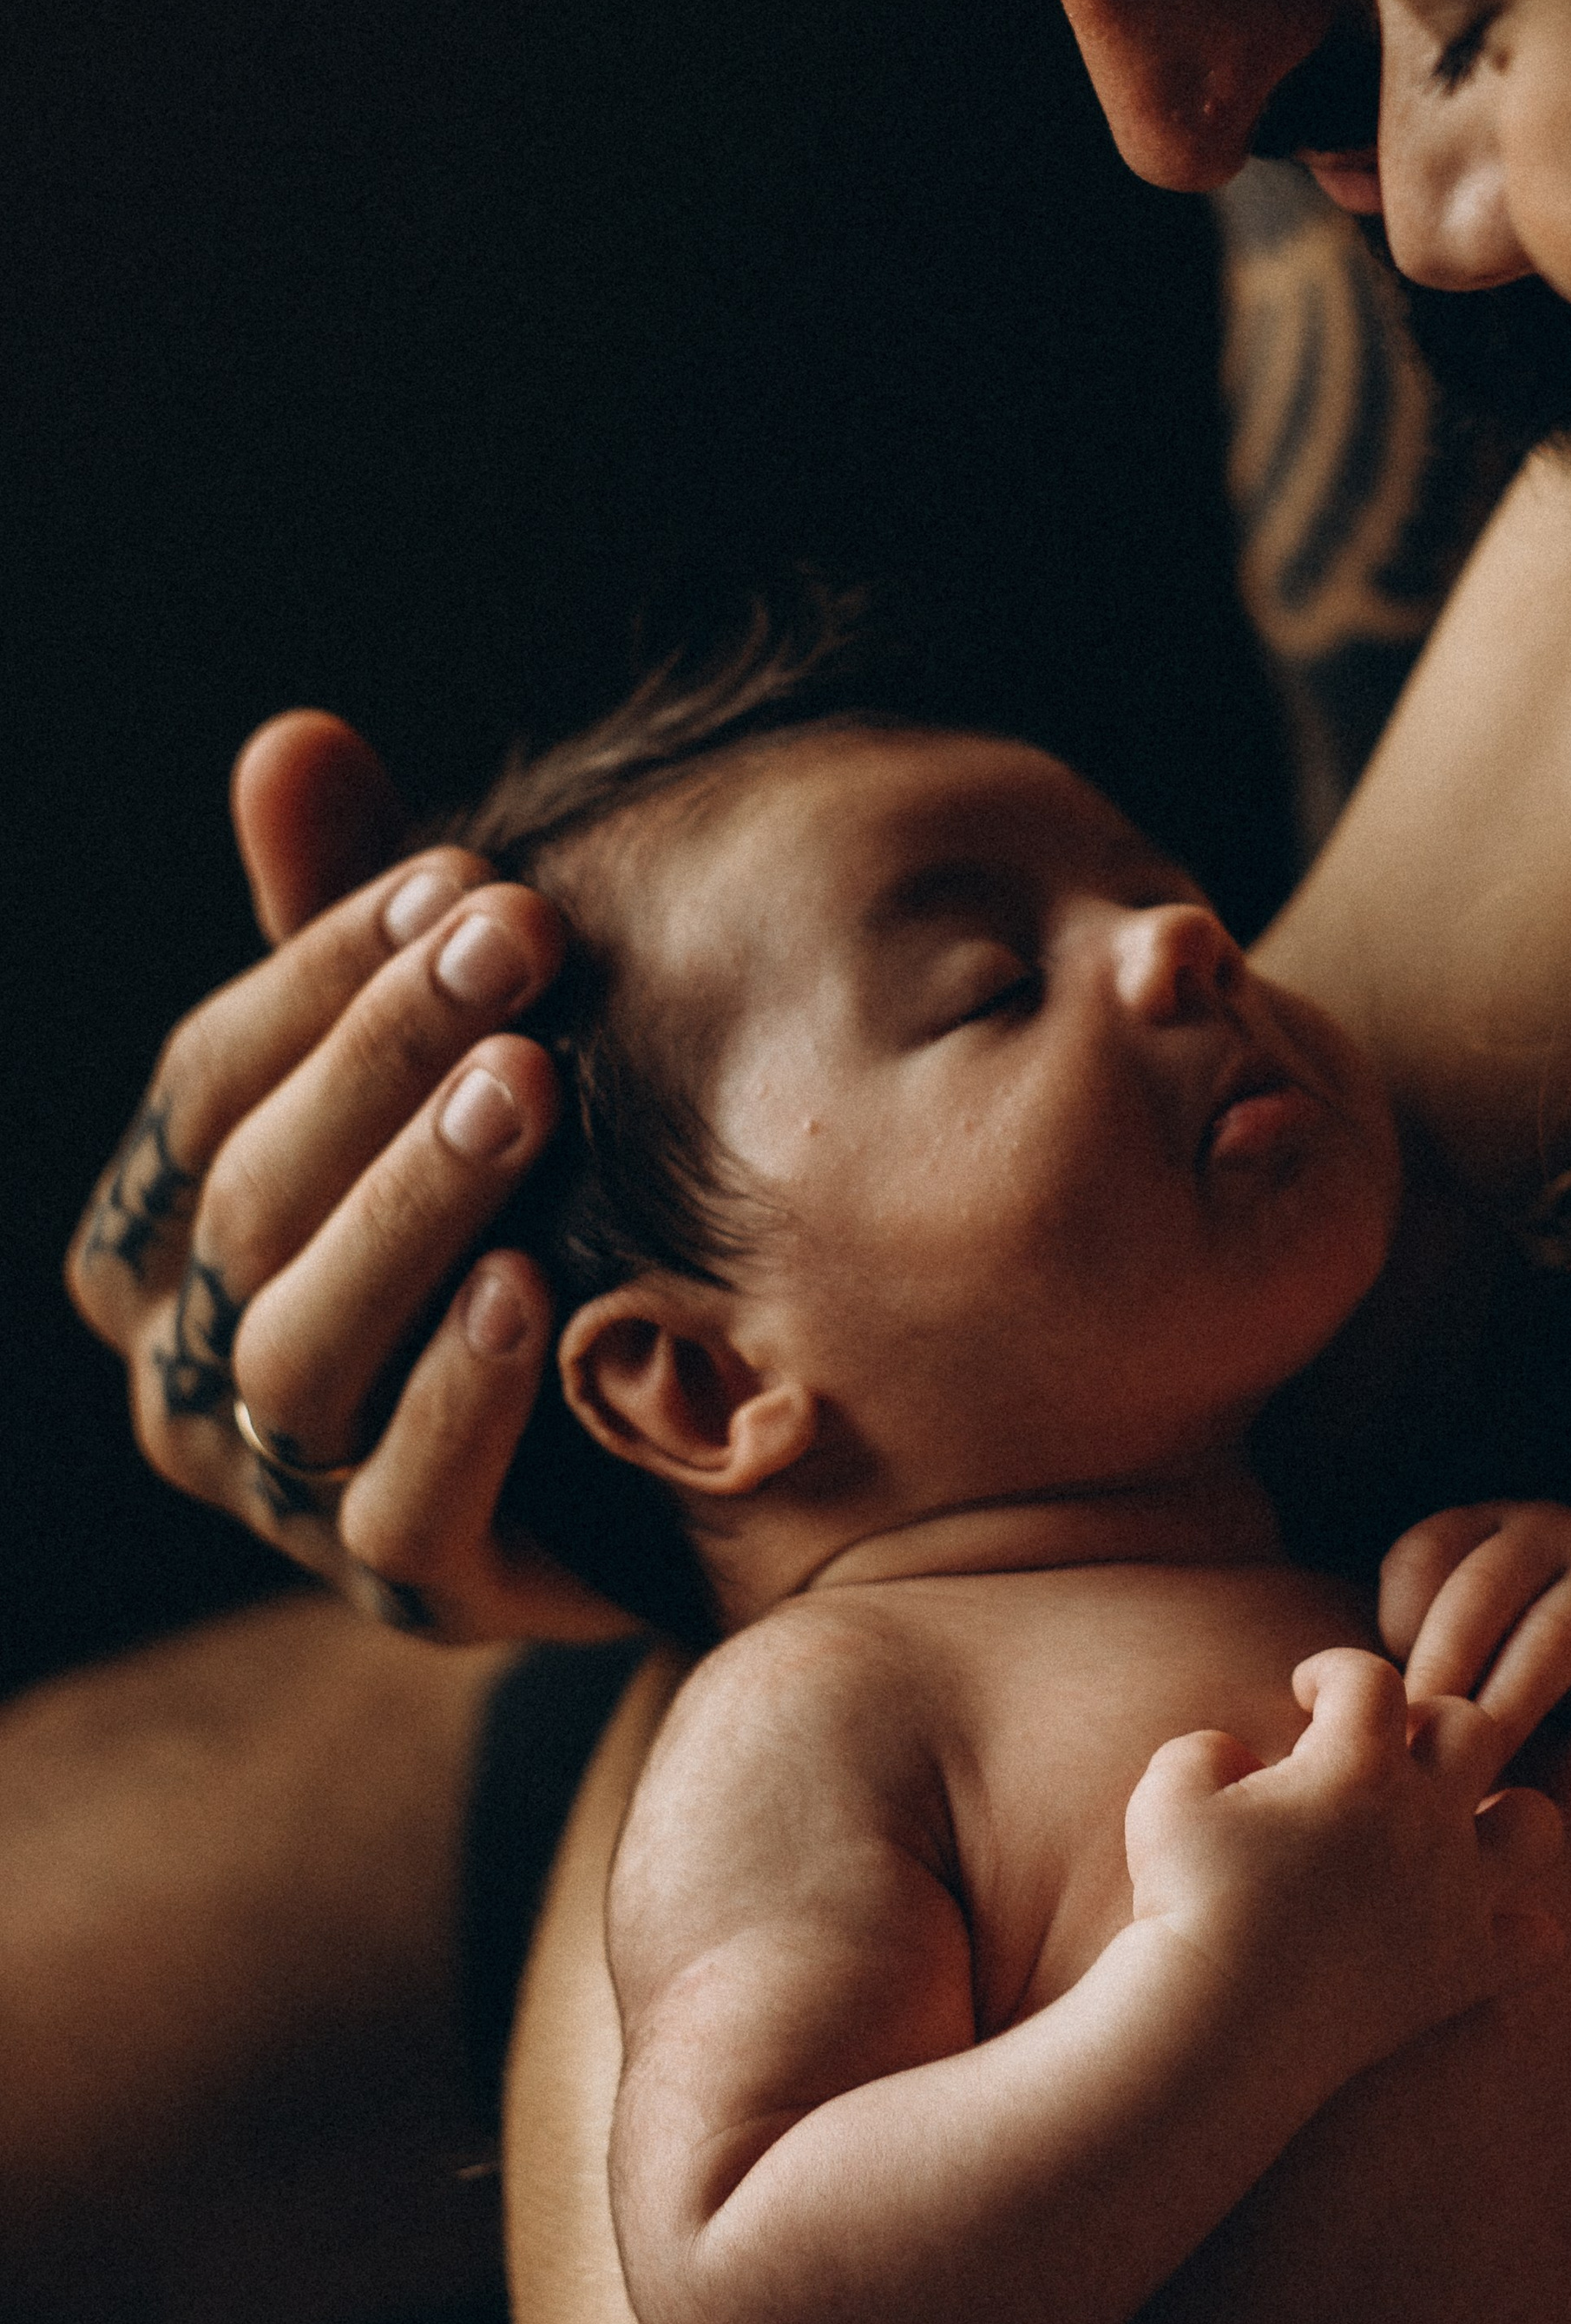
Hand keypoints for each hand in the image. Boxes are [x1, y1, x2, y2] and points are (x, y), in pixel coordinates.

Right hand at [67, 711, 633, 1640]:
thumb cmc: (515, 1207)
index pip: (207, 1078)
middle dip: (387, 1053)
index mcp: (162, 1225)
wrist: (656, 1439)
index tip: (464, 873)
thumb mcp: (439, 1062)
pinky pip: (404, 1510)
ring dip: (415, 1204)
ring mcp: (288, 1491)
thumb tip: (292, 738)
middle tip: (522, 936)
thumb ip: (358, 930)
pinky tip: (534, 1295)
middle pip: (256, 1196)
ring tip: (528, 1085)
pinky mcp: (416, 1585)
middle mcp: (190, 1364)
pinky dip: (458, 1403)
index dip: (325, 968)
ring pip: (306, 1346)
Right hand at [1123, 1647, 1562, 2086]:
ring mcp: (1456, 1897)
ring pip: (1536, 1823)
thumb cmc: (1187, 1899)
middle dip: (1425, 1727)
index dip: (1335, 1672)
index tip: (1306, 1696)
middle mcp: (1426, 1819)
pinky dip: (1516, 1929)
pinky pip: (1539, 1942)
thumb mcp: (1168, 1791)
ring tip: (1452, 1829)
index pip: (1370, 1676)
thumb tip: (1239, 1759)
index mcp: (1359, 1763)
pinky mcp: (1464, 1973)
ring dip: (1501, 1815)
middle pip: (1472, 1728)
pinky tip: (1468, 1925)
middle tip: (1377, 1759)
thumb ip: (1208, 1748)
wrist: (1220, 2025)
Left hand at [1380, 1504, 1570, 1822]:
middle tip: (1411, 1762)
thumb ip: (1419, 1679)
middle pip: (1480, 1592)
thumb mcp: (1483, 1661)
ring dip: (1507, 1716)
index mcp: (1489, 1531)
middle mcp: (1555, 1536)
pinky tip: (1547, 1814)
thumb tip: (1312, 1735)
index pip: (1423, 1555)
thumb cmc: (1550, 1692)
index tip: (1378, 1710)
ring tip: (1475, 1788)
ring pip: (1551, 1639)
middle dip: (1442, 1677)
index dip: (1395, 1626)